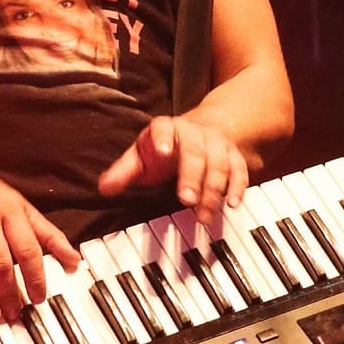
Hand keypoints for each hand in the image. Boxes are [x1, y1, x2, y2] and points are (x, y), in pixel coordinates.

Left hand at [97, 115, 249, 225]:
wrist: (201, 131)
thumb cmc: (164, 148)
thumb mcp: (141, 157)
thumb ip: (123, 172)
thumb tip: (104, 188)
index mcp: (167, 128)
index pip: (164, 128)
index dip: (163, 138)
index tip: (162, 151)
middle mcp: (194, 133)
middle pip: (195, 152)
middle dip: (192, 176)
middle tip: (186, 200)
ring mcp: (216, 144)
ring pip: (218, 164)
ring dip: (213, 190)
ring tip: (204, 215)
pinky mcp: (233, 156)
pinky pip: (239, 170)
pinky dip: (238, 186)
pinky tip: (233, 204)